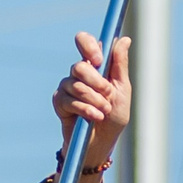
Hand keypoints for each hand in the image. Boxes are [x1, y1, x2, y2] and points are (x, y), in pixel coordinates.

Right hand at [49, 32, 131, 182]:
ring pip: (75, 85)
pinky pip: (69, 101)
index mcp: (95, 65)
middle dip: (96, 81)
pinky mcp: (59, 102)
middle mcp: (78, 73)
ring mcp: (67, 87)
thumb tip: (123, 39)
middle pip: (79, 65)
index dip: (88, 45)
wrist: (102, 143)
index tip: (99, 60)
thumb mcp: (122, 90)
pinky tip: (94, 117)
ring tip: (104, 111)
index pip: (84, 42)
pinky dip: (84, 109)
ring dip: (94, 99)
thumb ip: (119, 65)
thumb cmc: (114, 116)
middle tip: (108, 93)